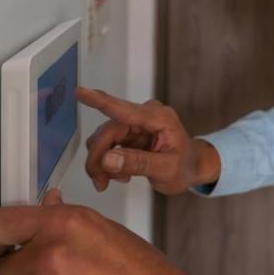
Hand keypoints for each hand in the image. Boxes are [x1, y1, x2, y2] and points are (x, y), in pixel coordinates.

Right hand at [76, 87, 220, 194]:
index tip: (80, 92)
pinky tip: (119, 175)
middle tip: (99, 182)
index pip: (124, 109)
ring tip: (112, 181)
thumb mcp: (167, 169)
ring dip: (101, 162)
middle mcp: (145, 116)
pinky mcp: (129, 134)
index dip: (99, 101)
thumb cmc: (187, 165)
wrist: (194, 167)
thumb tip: (107, 159)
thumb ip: (138, 163)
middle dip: (99, 158)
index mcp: (159, 118)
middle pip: (108, 132)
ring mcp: (136, 124)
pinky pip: (108, 146)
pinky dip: (108, 163)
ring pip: (104, 140)